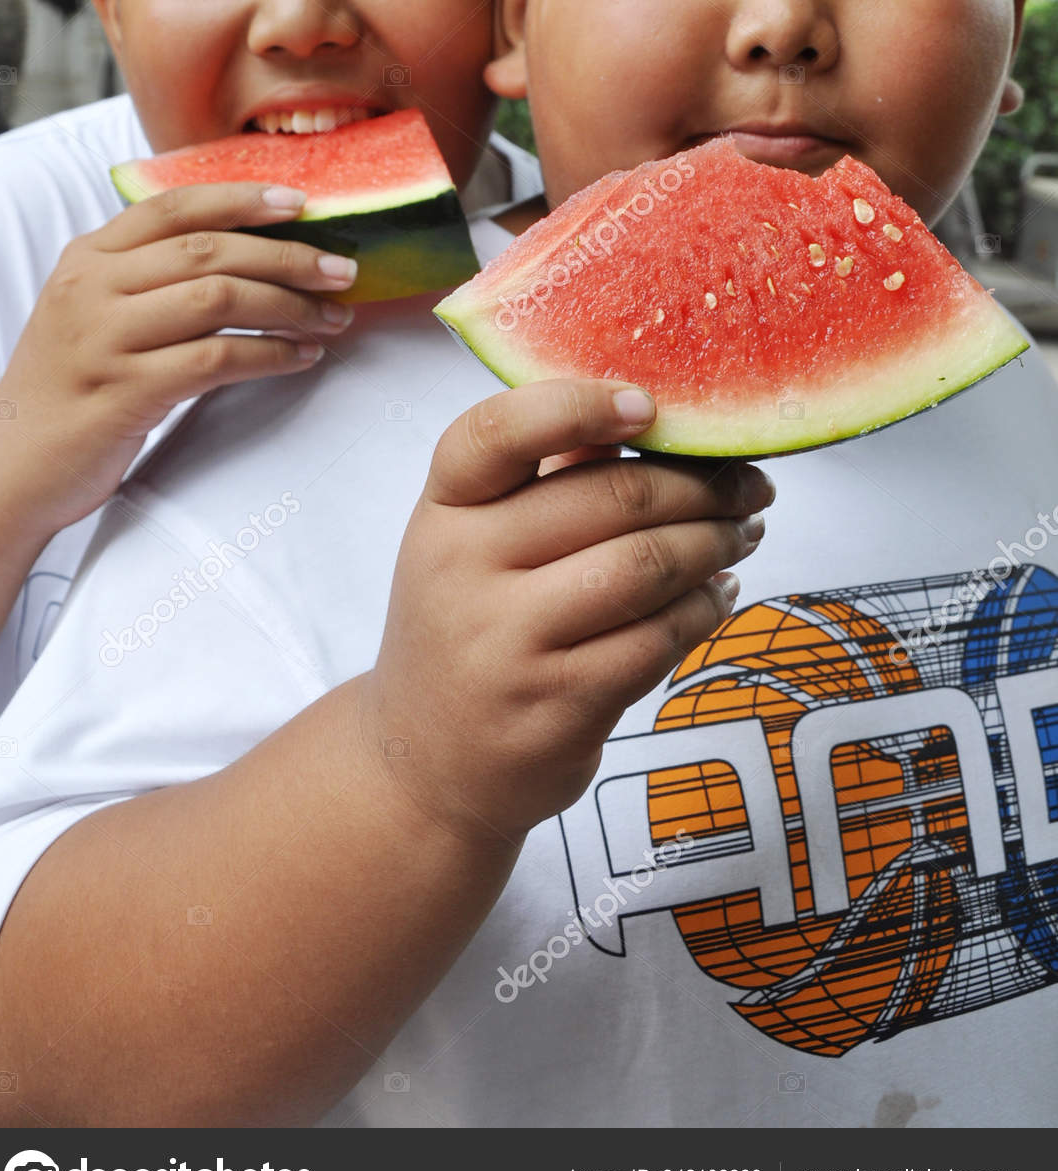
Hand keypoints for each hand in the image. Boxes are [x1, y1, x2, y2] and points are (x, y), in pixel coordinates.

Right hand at [0, 182, 356, 533]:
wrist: (15, 464)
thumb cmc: (72, 386)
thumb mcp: (92, 311)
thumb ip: (147, 275)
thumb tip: (247, 252)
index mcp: (88, 257)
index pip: (175, 207)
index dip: (243, 200)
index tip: (302, 204)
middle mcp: (92, 288)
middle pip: (209, 252)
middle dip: (288, 257)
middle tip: (343, 271)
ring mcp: (105, 339)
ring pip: (218, 300)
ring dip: (290, 307)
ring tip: (332, 319)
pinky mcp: (126, 392)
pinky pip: (216, 360)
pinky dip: (270, 355)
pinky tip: (301, 358)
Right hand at [362, 379, 773, 844]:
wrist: (424, 764)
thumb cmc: (467, 627)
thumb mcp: (472, 544)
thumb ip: (544, 479)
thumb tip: (650, 416)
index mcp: (443, 511)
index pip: (497, 432)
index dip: (579, 407)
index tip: (650, 406)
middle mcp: (463, 571)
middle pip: (610, 498)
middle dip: (700, 485)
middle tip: (748, 484)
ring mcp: (508, 645)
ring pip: (645, 567)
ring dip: (715, 543)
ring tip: (742, 533)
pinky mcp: (556, 709)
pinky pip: (657, 640)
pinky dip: (704, 609)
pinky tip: (718, 594)